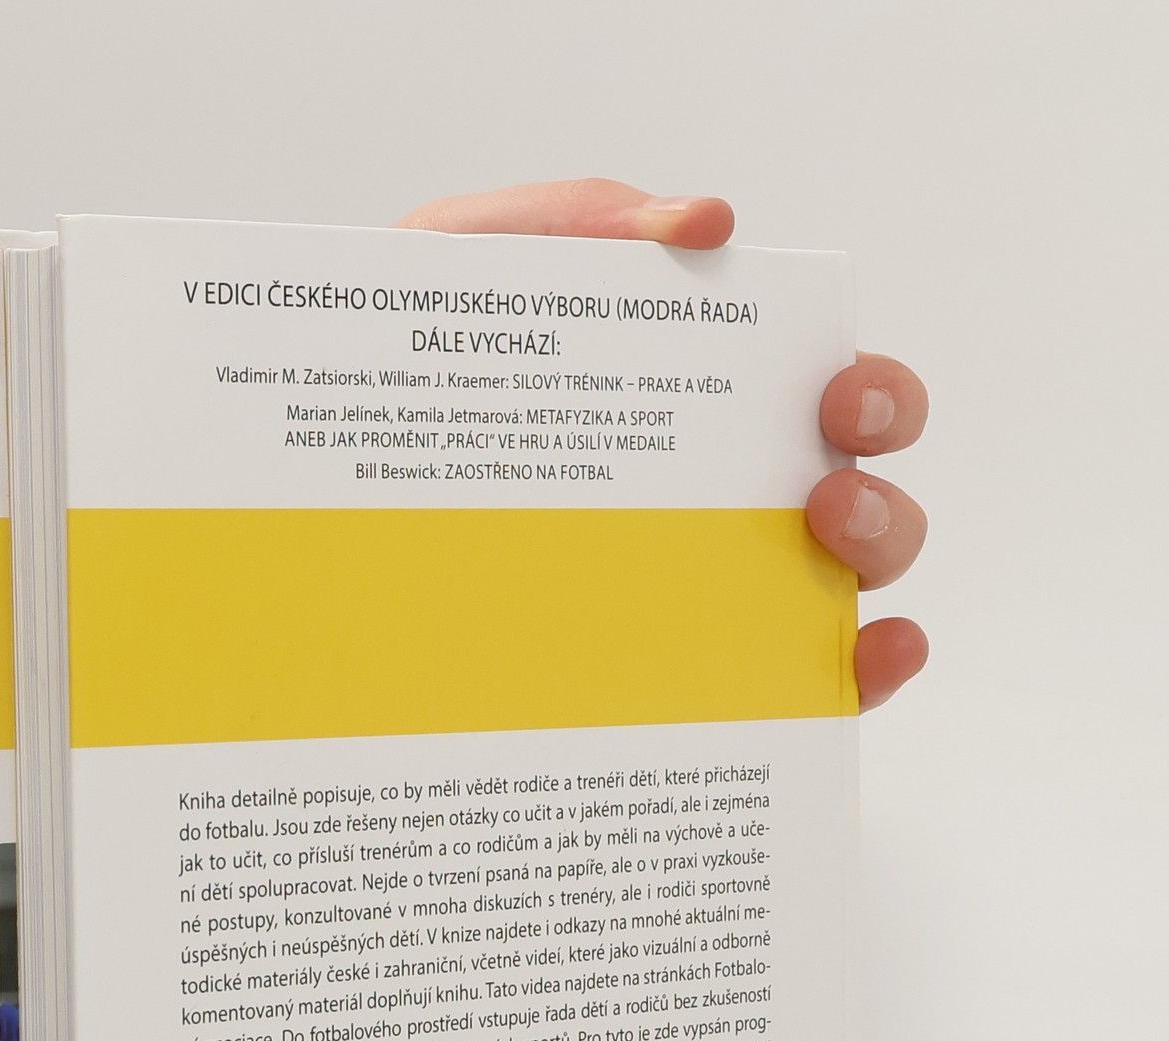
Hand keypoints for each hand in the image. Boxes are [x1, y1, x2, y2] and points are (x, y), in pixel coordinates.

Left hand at [400, 179, 928, 709]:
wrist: (291, 493)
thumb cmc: (396, 387)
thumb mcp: (457, 275)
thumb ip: (565, 227)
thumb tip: (703, 223)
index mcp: (694, 411)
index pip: (822, 396)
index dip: (870, 393)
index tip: (836, 395)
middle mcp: (721, 505)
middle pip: (861, 494)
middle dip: (877, 493)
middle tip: (826, 491)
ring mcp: (709, 600)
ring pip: (846, 589)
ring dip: (872, 564)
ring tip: (820, 551)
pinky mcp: (682, 684)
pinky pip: (796, 689)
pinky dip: (858, 675)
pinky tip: (862, 660)